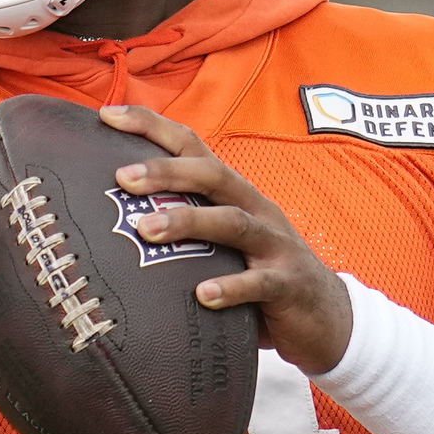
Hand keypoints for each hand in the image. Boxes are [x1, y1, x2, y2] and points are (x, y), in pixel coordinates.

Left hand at [101, 105, 355, 374]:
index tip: (107, 114)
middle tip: (122, 177)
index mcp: (234, 193)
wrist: (327, 319)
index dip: (152, 126)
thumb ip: (183, 228)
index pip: (192, 146)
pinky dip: (231, 288)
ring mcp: (275, 244)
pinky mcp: (289, 284)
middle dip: (166, 172)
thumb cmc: (258, 275)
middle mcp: (255, 208)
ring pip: (232, 223)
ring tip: (147, 230)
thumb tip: (111, 221)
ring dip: (188, 223)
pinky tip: (203, 294)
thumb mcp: (221, 244)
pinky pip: (259, 283)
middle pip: (212, 175)